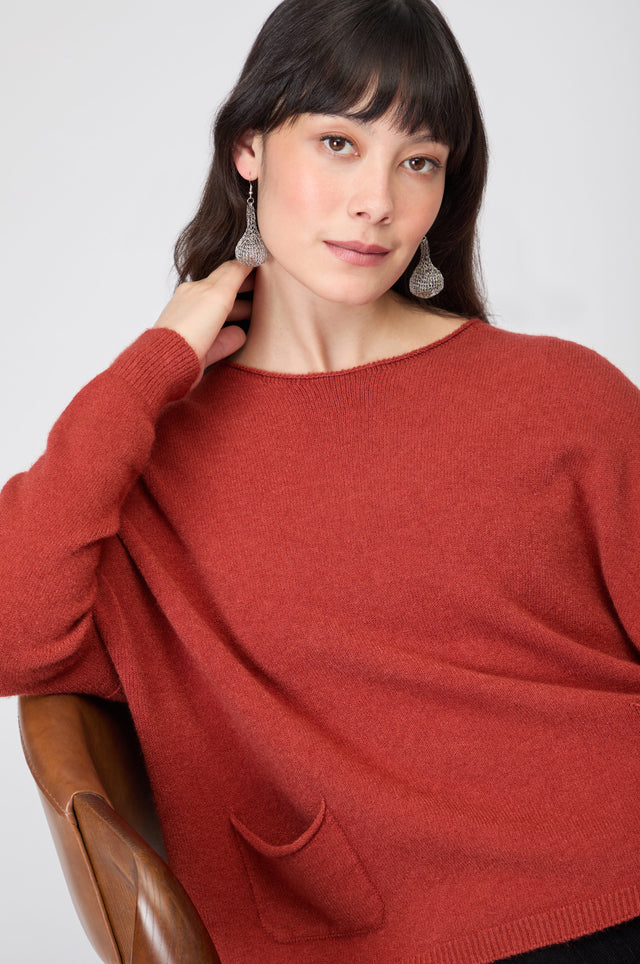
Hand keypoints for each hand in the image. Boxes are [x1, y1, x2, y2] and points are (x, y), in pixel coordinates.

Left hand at [154, 260, 252, 376]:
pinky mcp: (200, 352)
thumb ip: (233, 275)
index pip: (226, 272)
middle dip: (245, 290)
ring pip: (223, 317)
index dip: (245, 266)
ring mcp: (197, 330)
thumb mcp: (217, 294)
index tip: (262, 262)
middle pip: (225, 294)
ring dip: (240, 313)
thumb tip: (246, 260)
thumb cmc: (189, 327)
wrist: (170, 362)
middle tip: (264, 287)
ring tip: (258, 314)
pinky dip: (233, 337)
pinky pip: (221, 341)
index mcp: (197, 289)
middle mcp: (195, 306)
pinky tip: (242, 338)